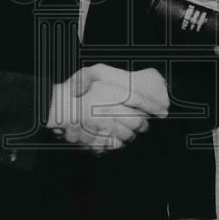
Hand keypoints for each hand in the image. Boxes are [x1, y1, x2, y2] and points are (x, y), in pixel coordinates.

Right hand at [46, 64, 167, 152]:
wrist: (56, 110)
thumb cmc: (75, 91)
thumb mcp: (92, 75)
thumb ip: (112, 77)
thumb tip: (137, 81)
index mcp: (106, 93)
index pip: (136, 98)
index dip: (152, 106)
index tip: (162, 111)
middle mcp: (104, 112)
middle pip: (136, 121)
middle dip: (142, 122)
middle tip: (143, 120)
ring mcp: (100, 130)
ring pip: (128, 135)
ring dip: (132, 133)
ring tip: (128, 127)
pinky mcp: (95, 143)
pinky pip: (115, 145)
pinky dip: (119, 142)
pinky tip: (116, 135)